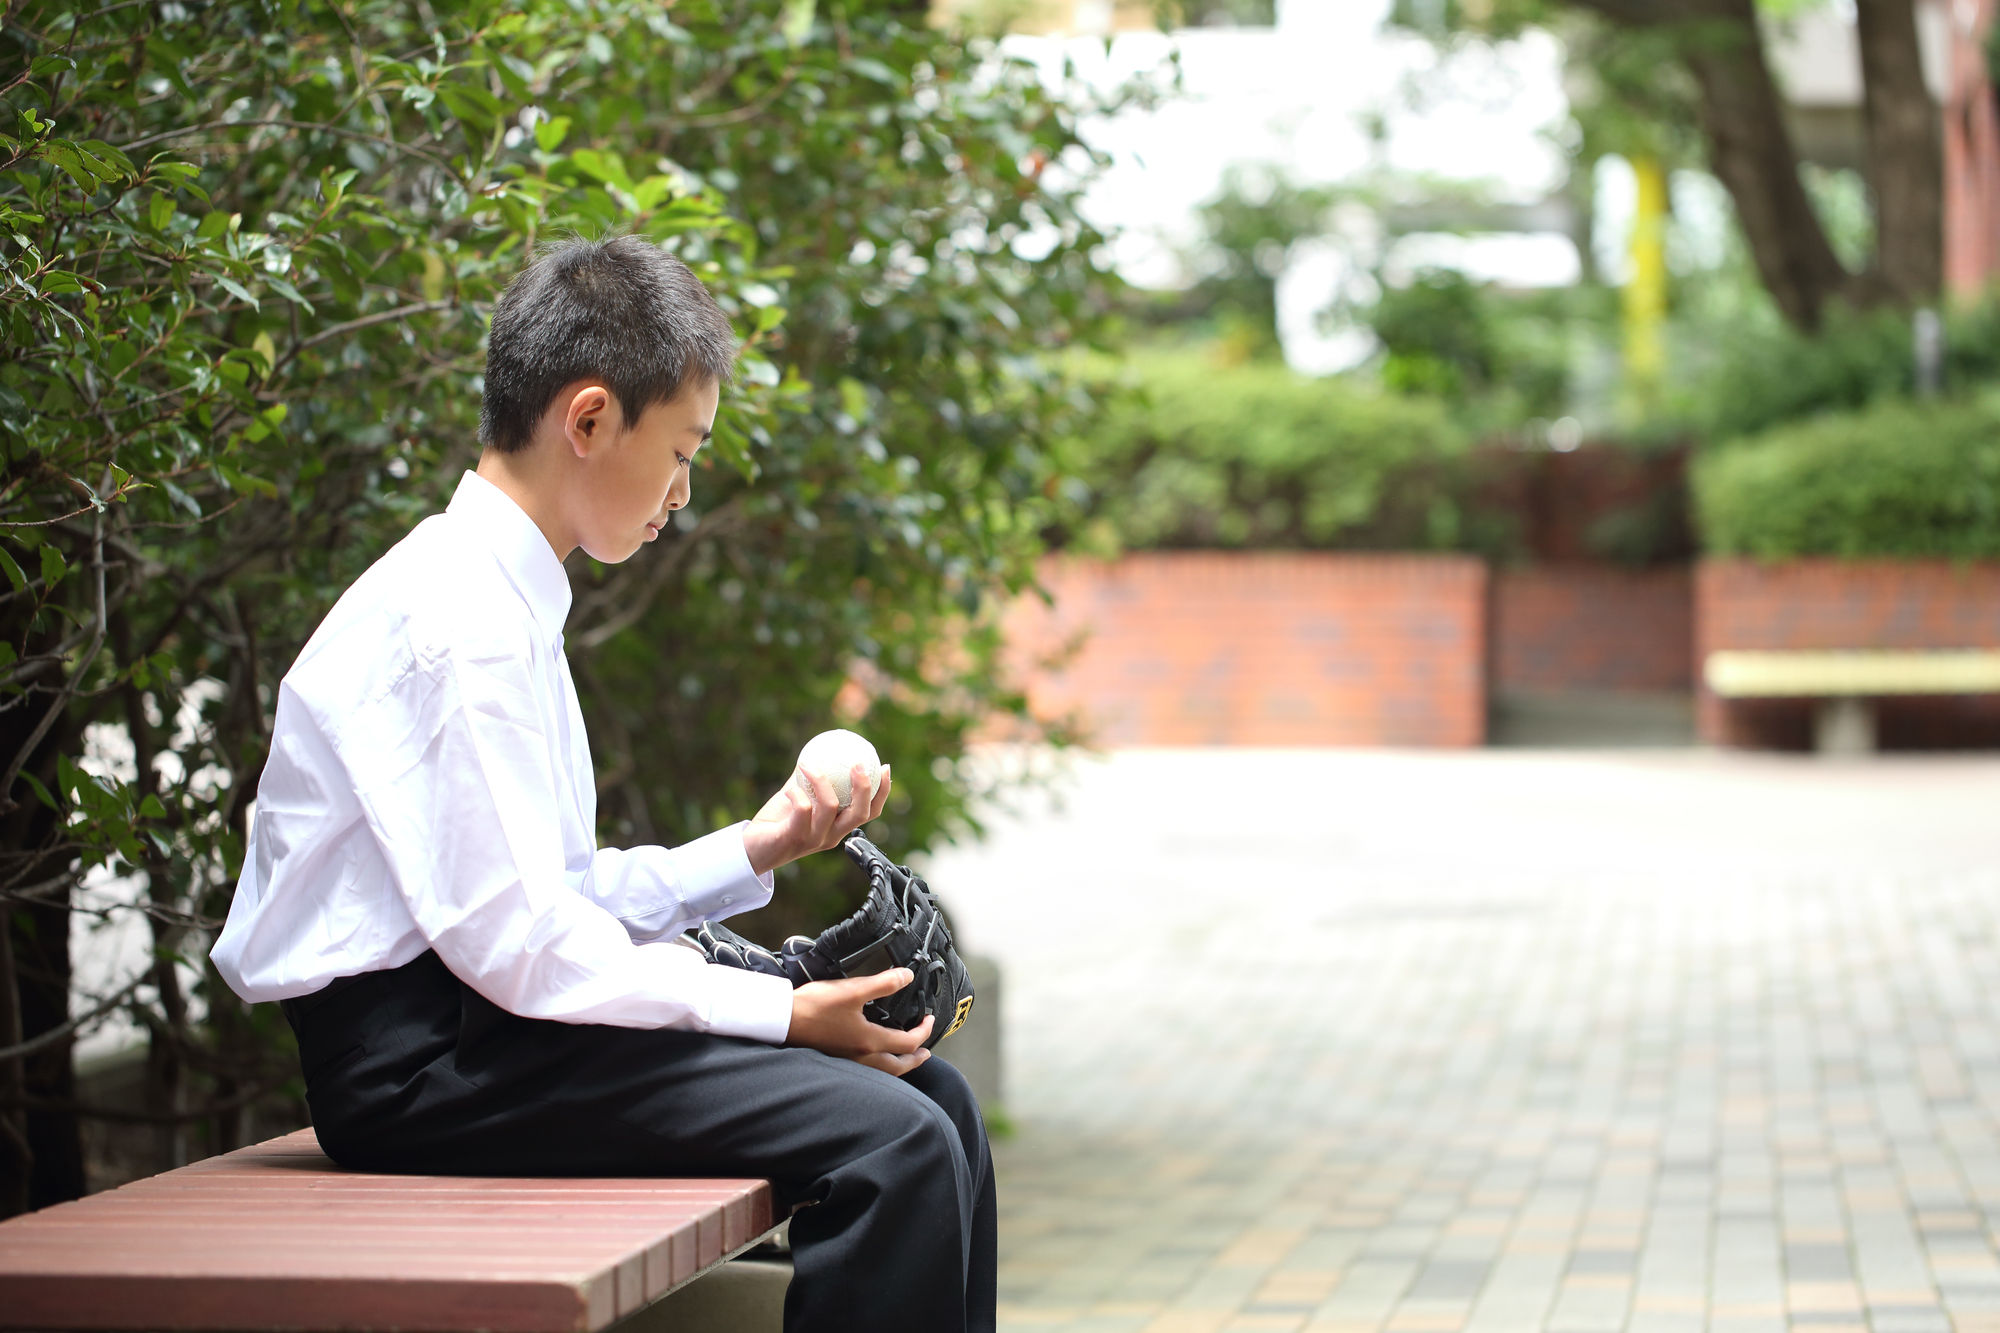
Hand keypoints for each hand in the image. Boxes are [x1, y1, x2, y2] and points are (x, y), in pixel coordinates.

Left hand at [742, 762, 891, 876]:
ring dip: (820, 781)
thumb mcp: (798, 798)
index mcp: (837, 828)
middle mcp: (831, 836)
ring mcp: (814, 839)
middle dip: (864, 787)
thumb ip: (810, 780)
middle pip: (861, 813)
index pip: (870, 813)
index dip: (882, 791)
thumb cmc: (776, 823)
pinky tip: (789, 789)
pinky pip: (802, 809)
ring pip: (831, 807)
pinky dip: (796, 794)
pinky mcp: (795, 838)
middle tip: (859, 763)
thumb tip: (819, 751)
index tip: (884, 767)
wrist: (750, 850)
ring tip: (810, 765)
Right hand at [787, 968, 932, 1076]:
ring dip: (899, 1065)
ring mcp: (848, 1061)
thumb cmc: (814, 1007)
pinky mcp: (837, 1058)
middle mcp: (862, 1057)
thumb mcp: (853, 990)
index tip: (929, 1020)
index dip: (923, 1032)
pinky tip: (874, 1055)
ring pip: (882, 1071)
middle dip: (915, 1059)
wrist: (783, 1020)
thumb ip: (882, 983)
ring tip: (904, 1057)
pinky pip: (868, 1069)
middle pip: (898, 1066)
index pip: (907, 1043)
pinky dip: (880, 1066)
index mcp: (869, 1041)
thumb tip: (906, 977)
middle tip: (925, 1052)